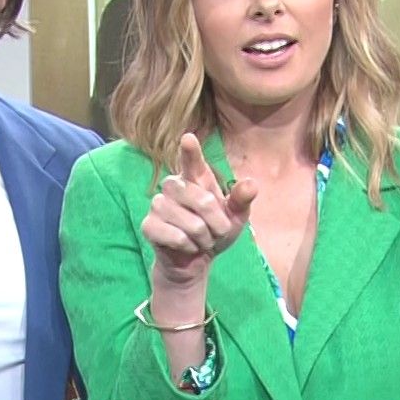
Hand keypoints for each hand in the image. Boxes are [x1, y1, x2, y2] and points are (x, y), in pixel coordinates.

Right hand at [141, 133, 257, 289]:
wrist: (194, 260)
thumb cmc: (214, 232)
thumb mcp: (235, 217)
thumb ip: (241, 200)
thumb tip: (251, 184)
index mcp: (194, 178)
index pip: (192, 162)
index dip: (191, 151)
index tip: (188, 138)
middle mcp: (173, 186)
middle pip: (202, 200)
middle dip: (217, 223)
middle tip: (216, 232)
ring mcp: (158, 205)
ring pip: (191, 224)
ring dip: (203, 239)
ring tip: (200, 240)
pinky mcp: (148, 225)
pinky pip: (177, 237)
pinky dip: (189, 247)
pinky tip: (186, 246)